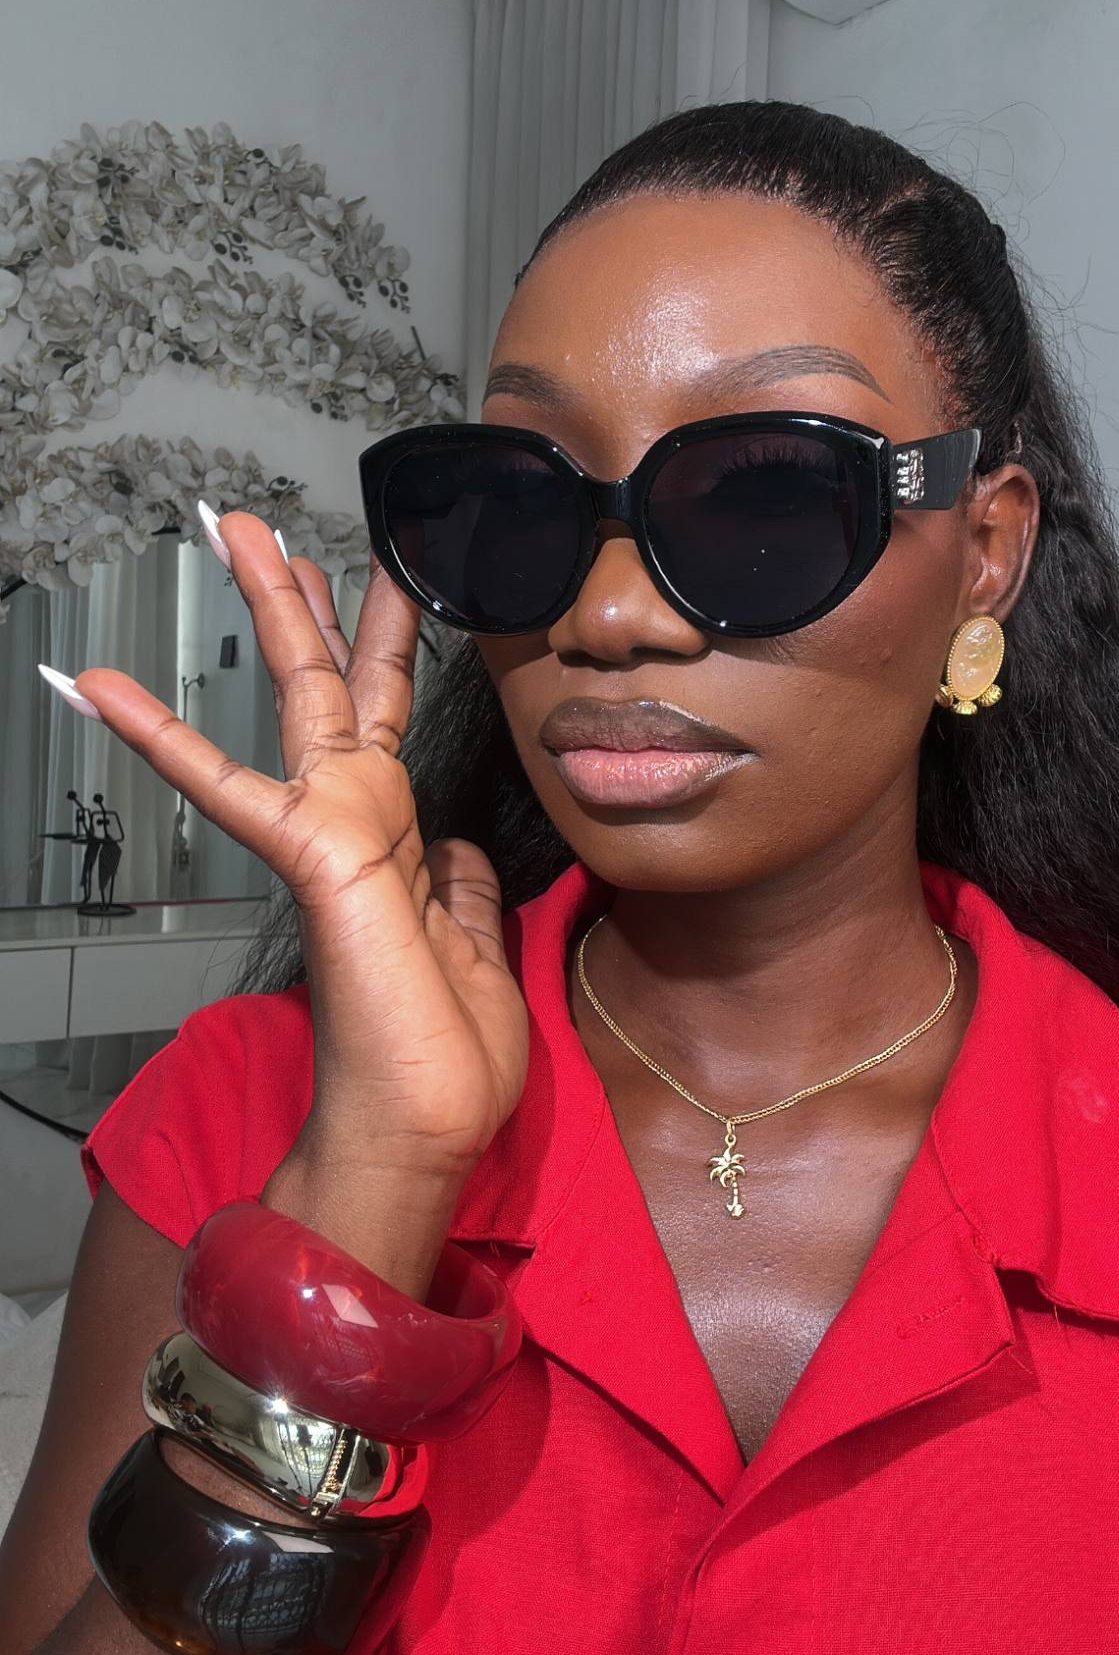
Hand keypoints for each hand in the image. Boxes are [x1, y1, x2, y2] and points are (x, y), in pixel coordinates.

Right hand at [61, 515, 528, 1189]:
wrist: (423, 1126)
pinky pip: (229, 781)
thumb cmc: (446, 1059)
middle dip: (306, 600)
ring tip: (236, 528)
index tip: (387, 582)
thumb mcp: (481, 949)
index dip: (385, 647)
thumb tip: (460, 847)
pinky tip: (101, 687)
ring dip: (270, 610)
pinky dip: (166, 734)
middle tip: (271, 529)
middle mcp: (360, 823)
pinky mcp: (314, 855)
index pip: (385, 722)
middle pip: (335, 684)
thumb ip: (463, 887)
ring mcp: (332, 833)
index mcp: (397, 841)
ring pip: (300, 694)